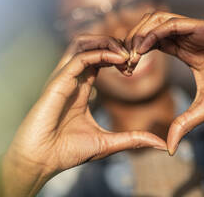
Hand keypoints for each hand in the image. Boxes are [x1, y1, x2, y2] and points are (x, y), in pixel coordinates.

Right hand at [0, 34, 166, 196]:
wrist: (42, 161)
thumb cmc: (68, 152)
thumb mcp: (108, 142)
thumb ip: (133, 139)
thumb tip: (161, 145)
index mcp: (81, 88)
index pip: (98, 58)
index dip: (118, 57)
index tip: (134, 67)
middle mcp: (72, 78)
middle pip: (91, 44)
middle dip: (114, 45)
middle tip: (133, 58)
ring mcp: (63, 77)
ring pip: (82, 43)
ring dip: (106, 43)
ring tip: (125, 54)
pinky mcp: (57, 81)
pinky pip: (79, 56)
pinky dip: (100, 53)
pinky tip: (118, 60)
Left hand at [125, 11, 203, 154]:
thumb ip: (183, 124)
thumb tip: (169, 148)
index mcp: (185, 50)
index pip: (151, 42)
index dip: (135, 53)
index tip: (126, 70)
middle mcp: (187, 37)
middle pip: (148, 27)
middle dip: (131, 41)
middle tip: (124, 63)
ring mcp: (194, 30)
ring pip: (156, 19)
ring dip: (139, 34)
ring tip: (132, 56)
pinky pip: (172, 23)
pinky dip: (153, 33)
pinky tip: (143, 50)